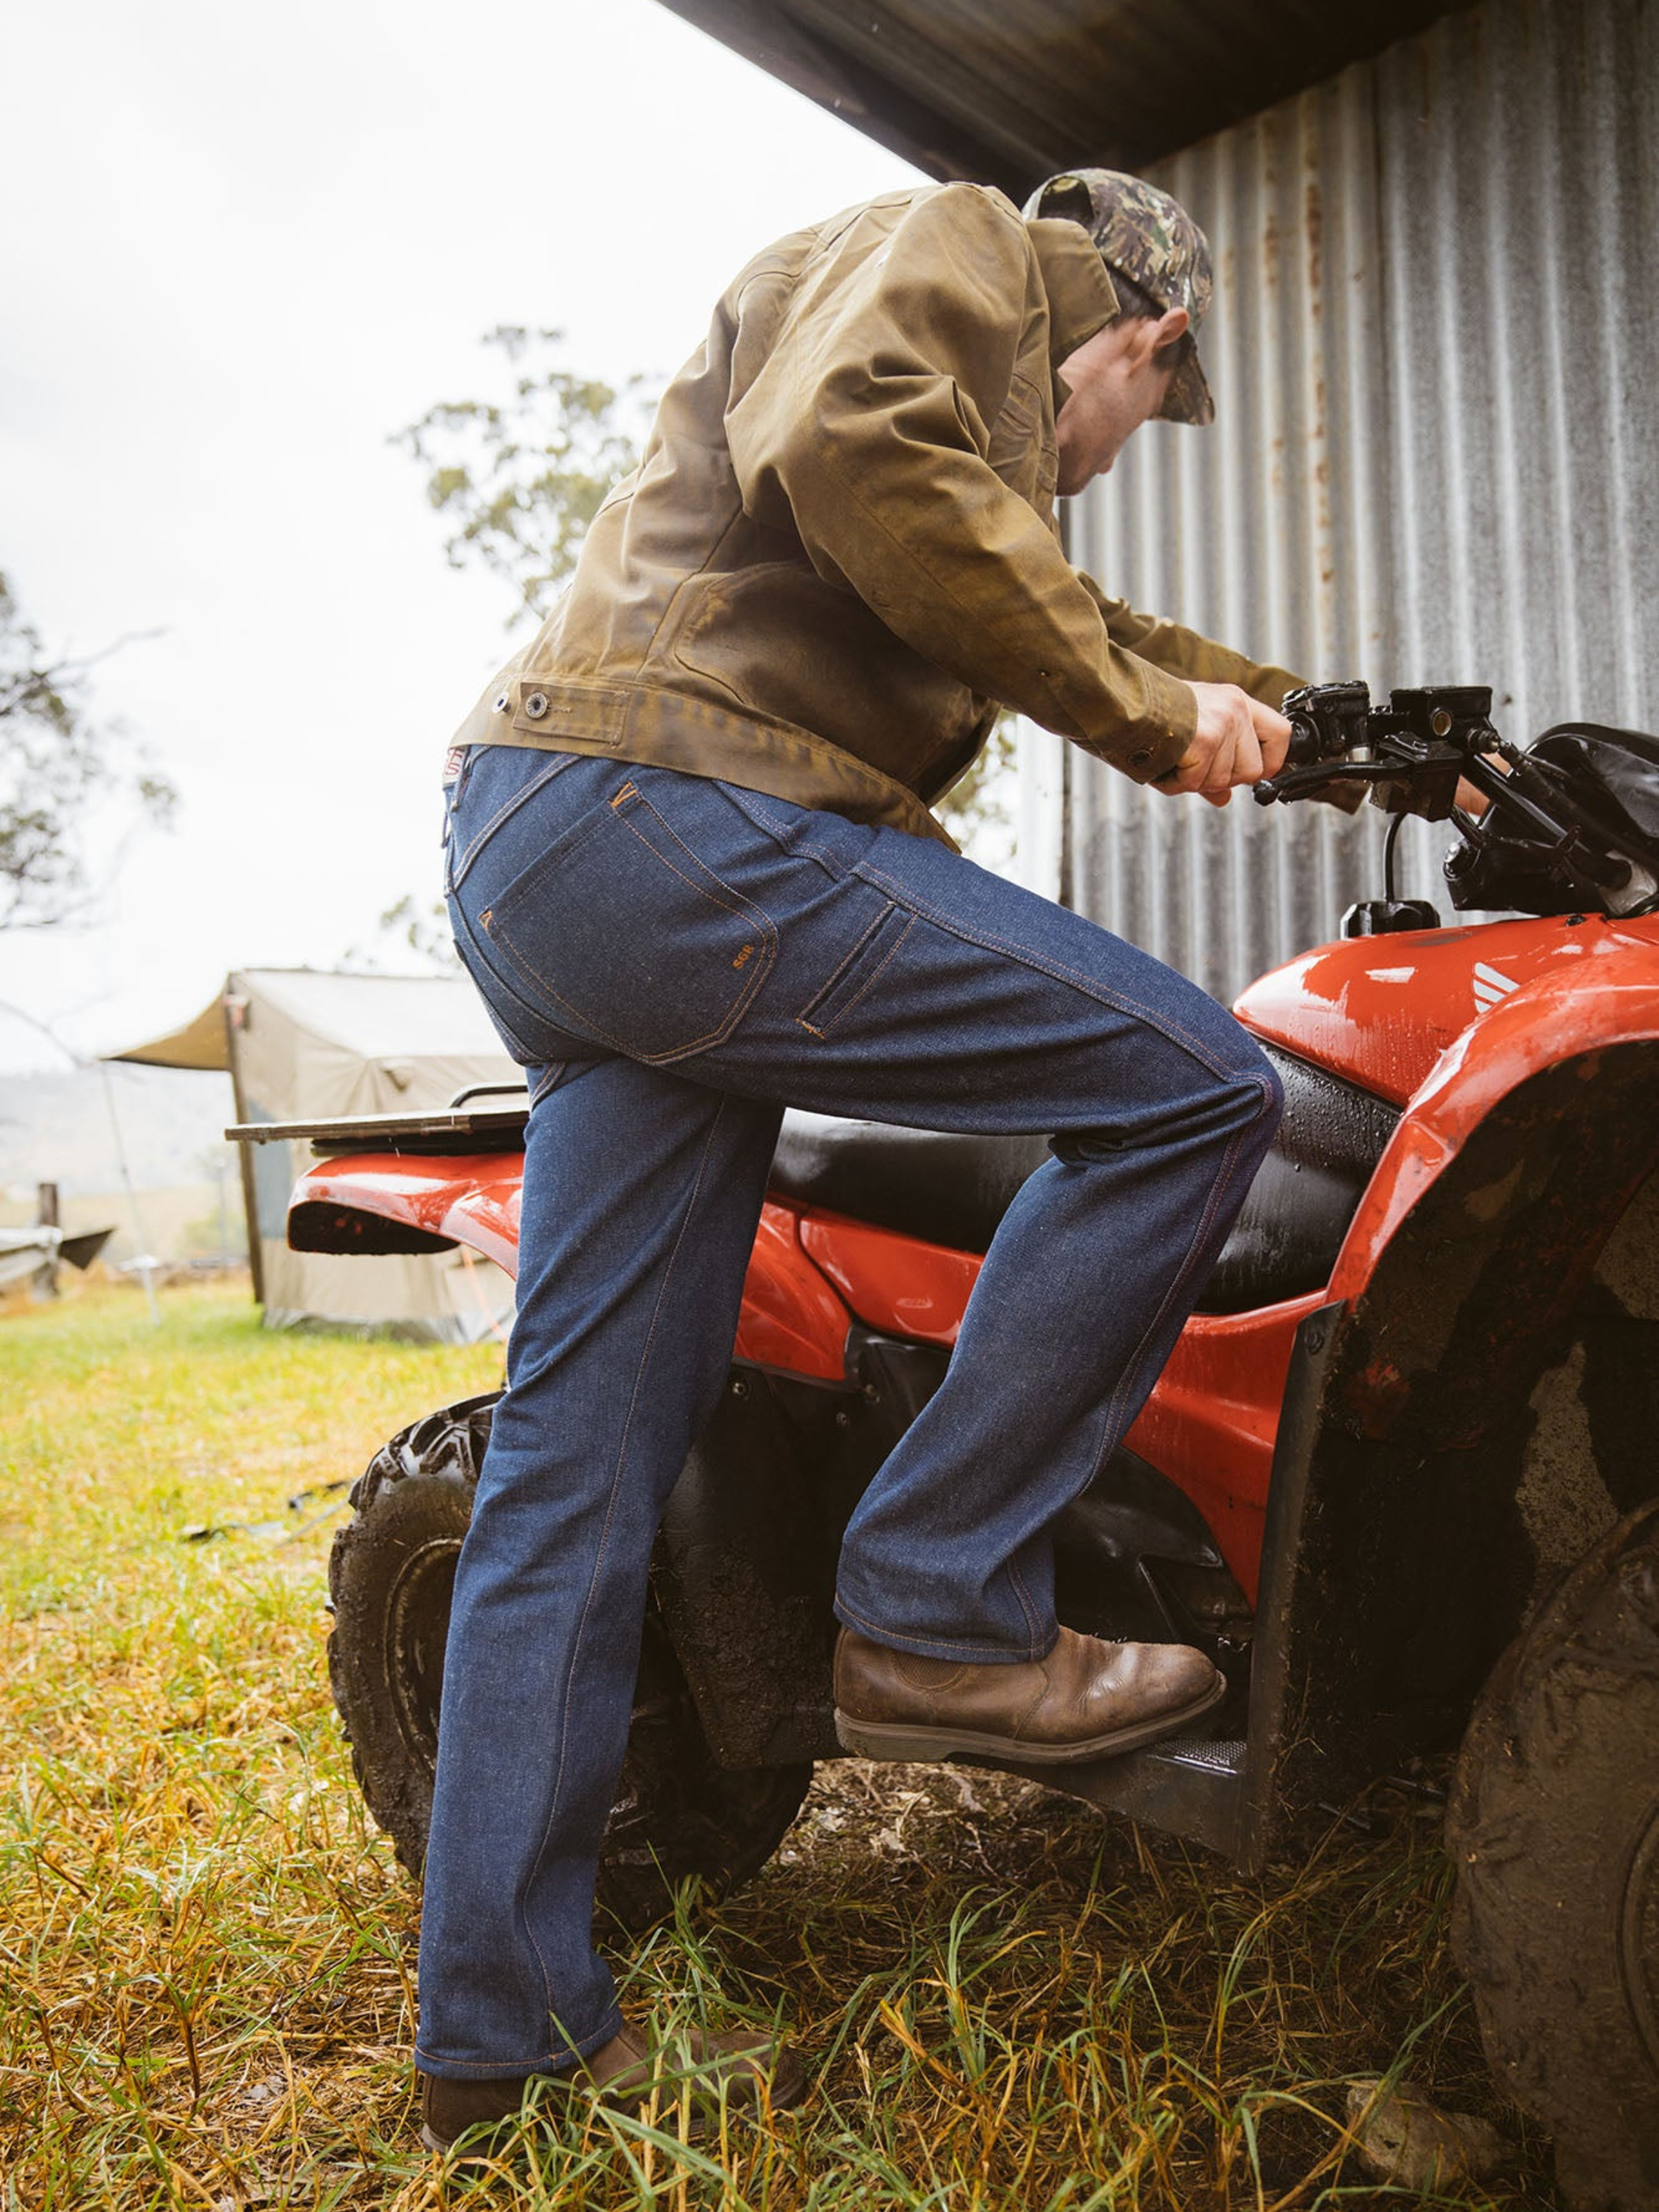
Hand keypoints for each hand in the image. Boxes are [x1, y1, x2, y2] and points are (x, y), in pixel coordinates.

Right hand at [1155, 683, 1290, 807]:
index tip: (1253, 774)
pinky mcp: (1205, 739)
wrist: (1122, 699)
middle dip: (1221, 779)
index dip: (1271, 762)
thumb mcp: (1193, 731)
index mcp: (1236, 701)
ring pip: (1223, 780)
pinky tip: (1166, 763)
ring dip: (1194, 780)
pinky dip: (1177, 782)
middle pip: (1252, 769)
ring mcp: (1223, 723)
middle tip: (1194, 767)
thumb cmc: (1152, 711)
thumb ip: (1215, 763)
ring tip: (1175, 759)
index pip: (1281, 734)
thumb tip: (1224, 798)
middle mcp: (1235, 708)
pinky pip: (1198, 782)